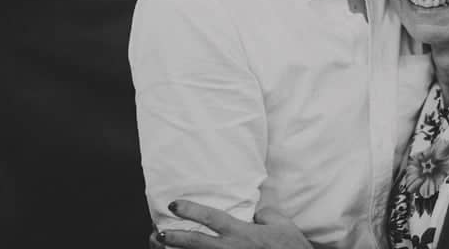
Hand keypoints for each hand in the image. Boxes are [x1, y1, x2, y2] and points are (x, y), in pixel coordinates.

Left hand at [154, 200, 311, 248]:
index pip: (211, 218)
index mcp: (241, 233)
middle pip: (195, 243)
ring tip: (160, 248)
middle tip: (158, 232)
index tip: (174, 204)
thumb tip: (256, 211)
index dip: (190, 210)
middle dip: (173, 238)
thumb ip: (266, 213)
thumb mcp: (282, 224)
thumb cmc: (290, 248)